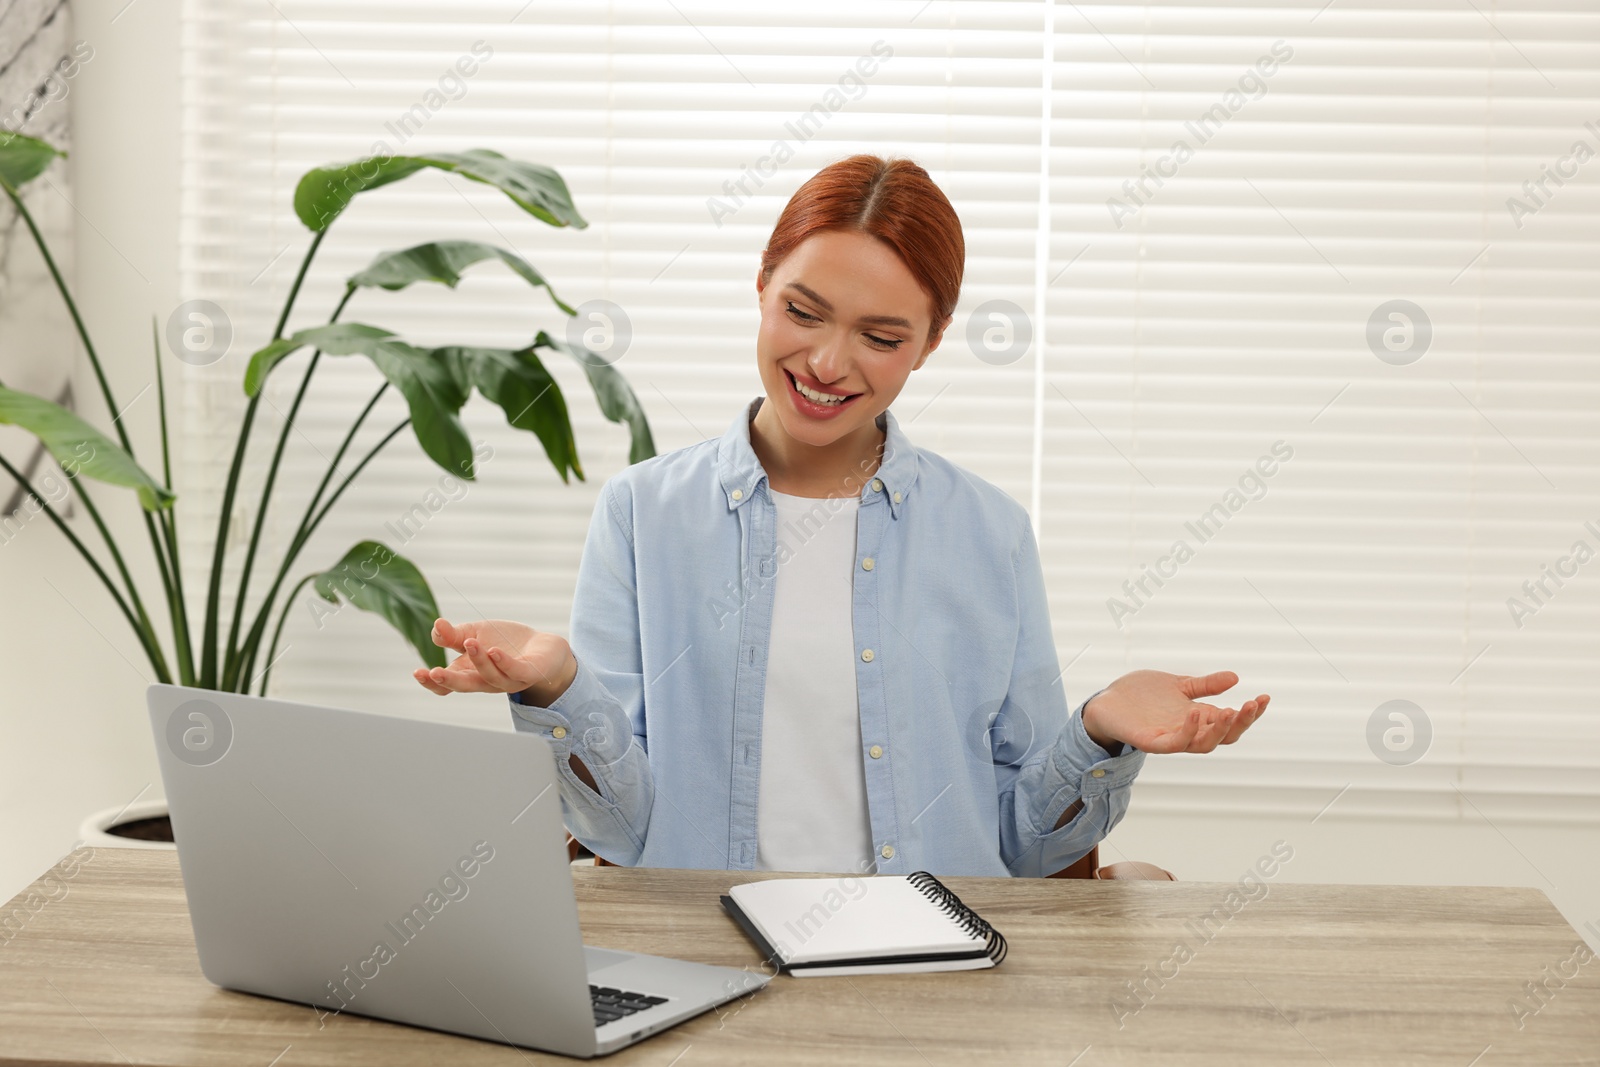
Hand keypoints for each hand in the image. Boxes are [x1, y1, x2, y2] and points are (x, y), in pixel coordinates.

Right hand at [412, 617, 576, 704]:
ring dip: (479, 661)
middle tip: (435, 671)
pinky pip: (515, 672)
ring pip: (490, 677)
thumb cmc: (506, 643)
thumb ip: (454, 634)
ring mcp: (508, 680)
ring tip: (470, 642)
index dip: (432, 683)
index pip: (447, 686)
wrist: (544, 647)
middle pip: (465, 686)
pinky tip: (494, 651)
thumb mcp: (476, 633)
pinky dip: (503, 663)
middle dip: (448, 681)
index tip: (418, 672)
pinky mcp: (529, 673)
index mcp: (470, 673)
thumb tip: (436, 625)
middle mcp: (487, 681)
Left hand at [1082, 669, 1268, 754]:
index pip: (1230, 723)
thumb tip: (1235, 677)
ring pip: (1203, 745)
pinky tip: (1194, 712)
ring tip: (1229, 710)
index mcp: (1197, 719)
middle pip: (1223, 737)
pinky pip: (1174, 744)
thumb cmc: (1140, 695)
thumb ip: (1204, 685)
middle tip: (1253, 704)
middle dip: (1241, 723)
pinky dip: (1187, 731)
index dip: (1249, 714)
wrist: (1106, 700)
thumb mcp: (1177, 685)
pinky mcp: (1151, 741)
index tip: (1265, 697)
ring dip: (1219, 730)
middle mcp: (1187, 732)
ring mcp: (1170, 738)